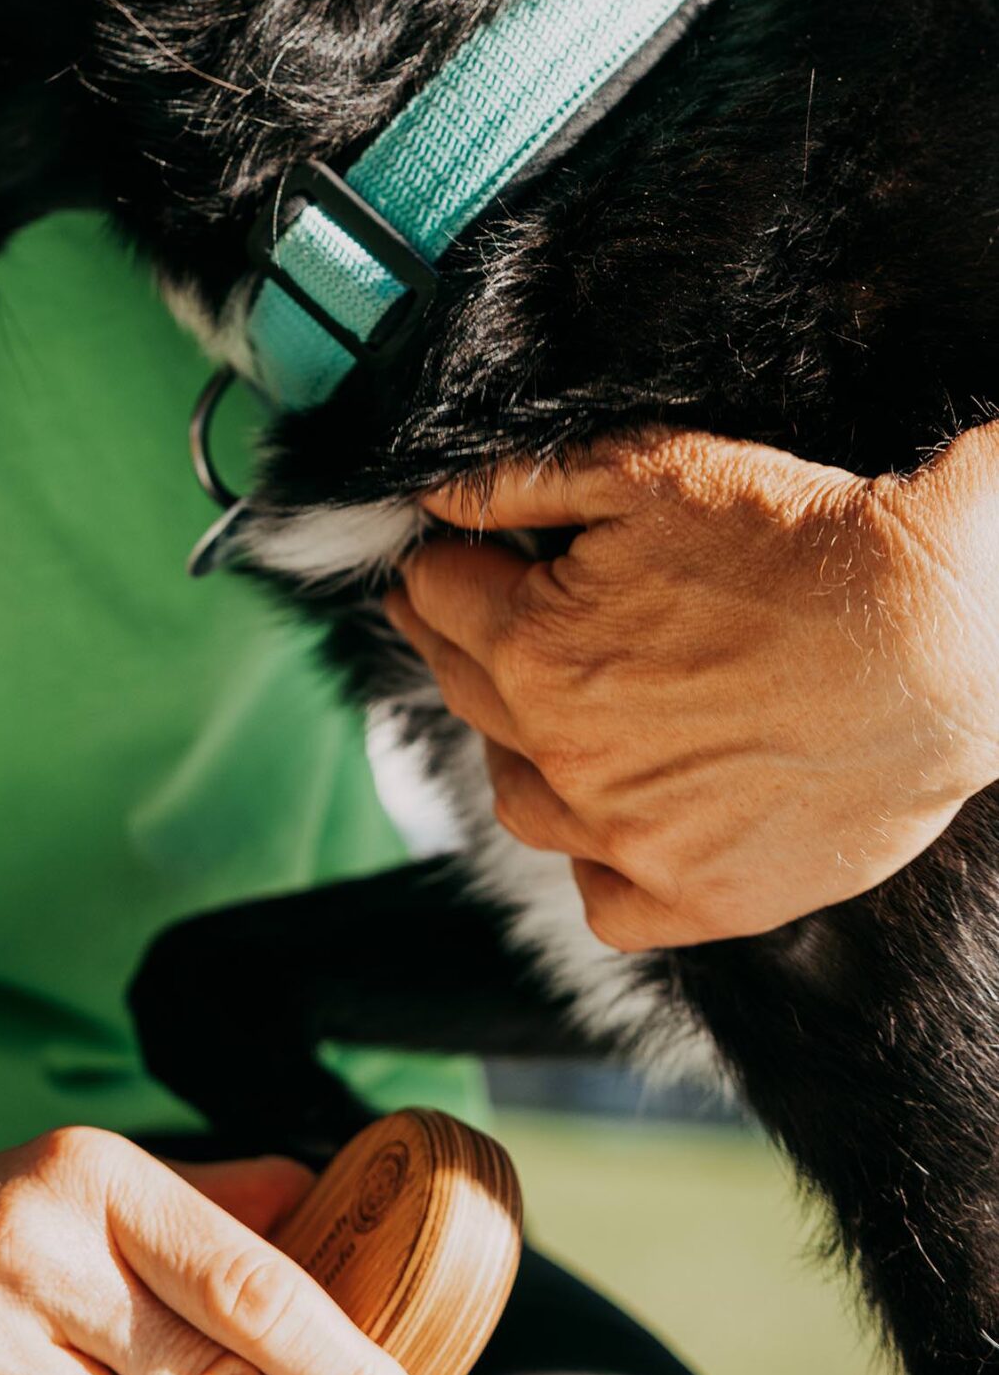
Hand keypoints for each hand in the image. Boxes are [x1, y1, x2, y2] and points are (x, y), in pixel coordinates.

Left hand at [385, 424, 998, 948]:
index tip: (451, 555)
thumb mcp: (647, 471)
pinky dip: (596, 863)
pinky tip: (611, 821)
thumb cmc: (803, 543)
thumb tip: (430, 493)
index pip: (435, 599)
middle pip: (465, 693)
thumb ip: (517, 484)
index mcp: (535, 652)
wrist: (944, 635)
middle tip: (480, 614)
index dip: (440, 563)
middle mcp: (566, 757)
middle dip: (462, 640)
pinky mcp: (704, 896)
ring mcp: (632, 839)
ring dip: (516, 747)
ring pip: (521, 803)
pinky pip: (606, 904)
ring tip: (543, 710)